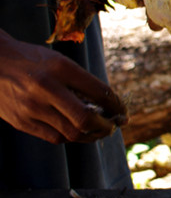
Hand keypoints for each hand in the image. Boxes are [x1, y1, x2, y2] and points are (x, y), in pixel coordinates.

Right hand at [0, 31, 127, 144]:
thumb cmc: (30, 60)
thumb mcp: (57, 61)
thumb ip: (79, 81)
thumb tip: (107, 105)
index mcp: (59, 67)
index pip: (98, 91)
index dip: (116, 105)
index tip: (123, 112)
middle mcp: (46, 87)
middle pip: (85, 118)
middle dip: (106, 126)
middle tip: (113, 126)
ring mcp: (32, 107)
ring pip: (72, 133)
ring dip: (91, 135)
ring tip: (98, 131)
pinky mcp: (21, 121)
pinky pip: (55, 137)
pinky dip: (71, 137)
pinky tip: (77, 131)